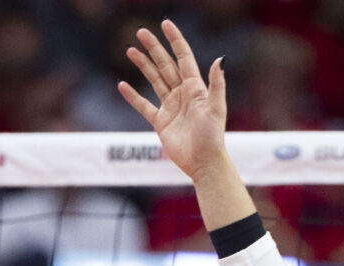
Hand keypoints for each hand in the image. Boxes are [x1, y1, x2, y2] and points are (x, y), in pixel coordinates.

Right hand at [117, 20, 228, 180]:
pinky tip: (122, 85)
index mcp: (195, 88)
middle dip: (154, 48)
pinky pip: (144, 106)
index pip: (183, 58)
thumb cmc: (213, 137)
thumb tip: (220, 58)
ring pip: (154, 80)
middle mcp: (182, 94)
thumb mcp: (217, 108)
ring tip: (130, 50)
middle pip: (165, 65)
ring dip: (143, 65)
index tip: (165, 24)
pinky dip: (133, 96)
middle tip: (141, 32)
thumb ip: (217, 83)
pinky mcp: (161, 122)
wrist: (203, 163)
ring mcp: (170, 107)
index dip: (175, 41)